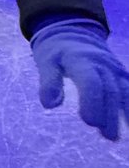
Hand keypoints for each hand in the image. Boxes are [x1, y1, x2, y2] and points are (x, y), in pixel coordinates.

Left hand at [31, 20, 128, 140]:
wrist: (73, 31)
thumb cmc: (56, 51)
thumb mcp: (46, 62)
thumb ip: (48, 82)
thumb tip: (49, 105)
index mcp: (80, 59)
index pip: (90, 80)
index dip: (91, 100)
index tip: (89, 121)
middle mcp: (101, 63)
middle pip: (110, 90)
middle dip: (110, 114)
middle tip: (108, 136)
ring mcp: (114, 68)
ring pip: (124, 91)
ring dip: (125, 113)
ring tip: (118, 136)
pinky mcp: (121, 73)